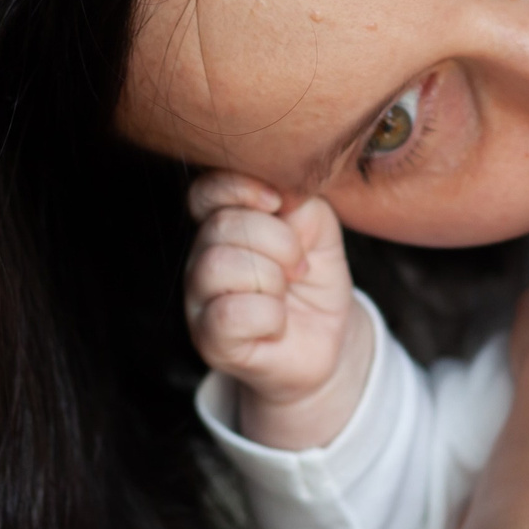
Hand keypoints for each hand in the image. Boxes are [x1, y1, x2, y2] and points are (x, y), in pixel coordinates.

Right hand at [182, 171, 372, 449]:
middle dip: (277, 242)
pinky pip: (231, 313)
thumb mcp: (320, 231)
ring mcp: (200, 300)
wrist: (328, 341)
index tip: (278, 203)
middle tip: (298, 266)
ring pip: (221, 265)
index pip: (204, 191)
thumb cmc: (314, 281)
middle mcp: (202, 258)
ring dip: (272, 279)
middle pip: (221, 226)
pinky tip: (277, 322)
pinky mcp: (209, 339)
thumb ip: (301, 203)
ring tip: (285, 293)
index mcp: (223, 225)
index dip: (238, 188)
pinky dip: (270, 316)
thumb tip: (281, 195)